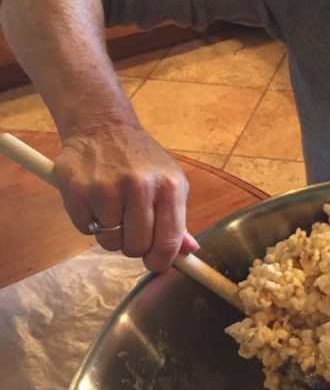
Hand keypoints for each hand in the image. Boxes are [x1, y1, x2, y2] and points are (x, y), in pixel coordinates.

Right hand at [54, 125, 198, 270]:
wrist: (103, 125)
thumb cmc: (141, 159)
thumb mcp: (169, 182)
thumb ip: (178, 220)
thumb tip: (190, 251)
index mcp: (169, 186)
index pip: (168, 240)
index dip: (161, 260)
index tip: (155, 264)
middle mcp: (140, 186)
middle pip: (137, 246)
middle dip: (134, 246)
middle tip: (130, 229)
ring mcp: (107, 188)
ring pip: (110, 242)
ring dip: (110, 235)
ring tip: (112, 211)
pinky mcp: (78, 190)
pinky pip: (86, 230)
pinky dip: (89, 222)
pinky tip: (95, 201)